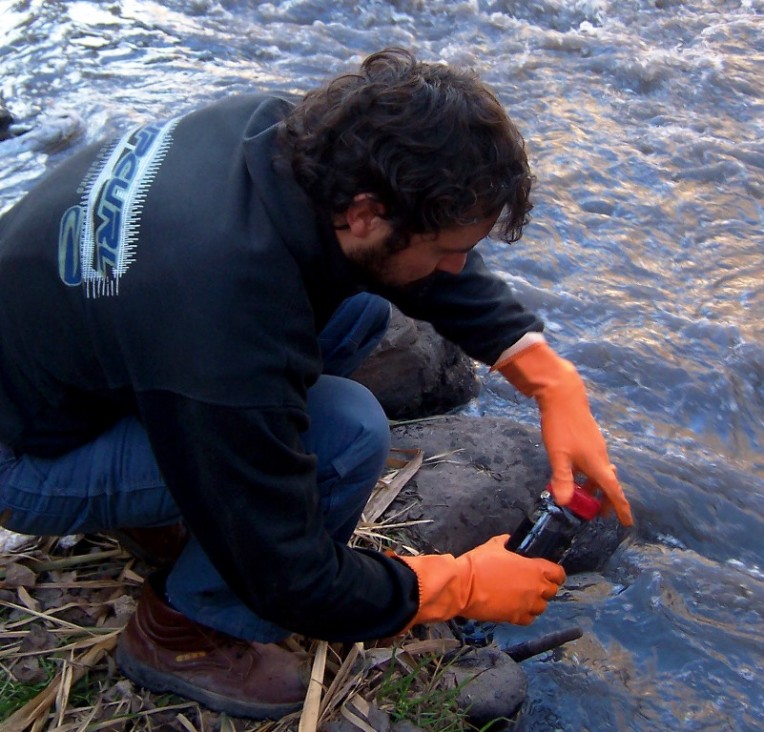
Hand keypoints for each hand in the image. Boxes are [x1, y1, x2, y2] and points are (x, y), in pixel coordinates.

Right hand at [395, 535, 564, 627]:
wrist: (463, 586)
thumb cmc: (479, 563)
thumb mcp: (494, 545)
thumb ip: (506, 543)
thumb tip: (509, 542)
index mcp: (534, 569)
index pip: (558, 574)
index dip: (555, 573)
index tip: (549, 572)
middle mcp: (535, 589)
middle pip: (552, 591)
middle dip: (545, 586)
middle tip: (534, 582)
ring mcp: (526, 605)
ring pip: (542, 607)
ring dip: (536, 601)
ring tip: (525, 596)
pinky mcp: (515, 618)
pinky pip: (528, 619)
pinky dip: (525, 614)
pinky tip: (517, 607)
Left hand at [495, 341, 633, 525]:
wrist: (563, 396)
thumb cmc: (561, 426)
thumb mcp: (558, 455)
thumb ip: (562, 479)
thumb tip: (565, 502)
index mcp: (598, 463)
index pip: (614, 491)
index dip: (621, 508)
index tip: (627, 524)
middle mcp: (601, 456)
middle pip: (608, 484)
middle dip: (605, 501)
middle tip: (596, 514)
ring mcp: (596, 447)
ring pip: (599, 472)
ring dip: (593, 487)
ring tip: (581, 497)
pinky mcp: (589, 439)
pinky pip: (593, 463)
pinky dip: (587, 474)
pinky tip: (573, 474)